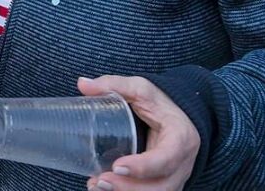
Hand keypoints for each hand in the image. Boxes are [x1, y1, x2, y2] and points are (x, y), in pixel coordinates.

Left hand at [79, 75, 199, 190]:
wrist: (178, 116)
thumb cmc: (160, 103)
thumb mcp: (141, 89)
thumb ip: (114, 85)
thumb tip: (82, 84)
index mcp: (180, 138)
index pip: (166, 159)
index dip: (143, 167)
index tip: (117, 166)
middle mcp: (181, 164)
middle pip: (160, 186)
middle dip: (129, 188)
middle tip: (100, 180)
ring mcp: (174, 178)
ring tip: (96, 186)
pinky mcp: (163, 184)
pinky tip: (103, 190)